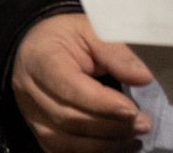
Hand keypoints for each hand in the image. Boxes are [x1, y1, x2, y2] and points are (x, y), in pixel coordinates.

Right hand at [11, 12, 152, 151]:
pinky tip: (117, 147)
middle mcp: (28, 90)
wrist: (35, 47)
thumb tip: (143, 78)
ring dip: (105, 145)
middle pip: (68, 118)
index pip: (66, 86)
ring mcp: (30, 114)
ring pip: (65, 142)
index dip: (100, 103)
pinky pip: (62, 152)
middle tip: (144, 123)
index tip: (132, 110)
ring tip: (135, 138)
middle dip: (110, 126)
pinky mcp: (37, 131)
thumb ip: (114, 52)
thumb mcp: (90, 31)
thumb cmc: (65, 38)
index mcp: (39, 58)